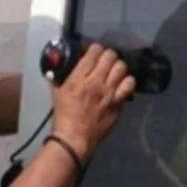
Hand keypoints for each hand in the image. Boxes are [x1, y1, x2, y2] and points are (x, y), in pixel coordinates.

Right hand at [51, 43, 135, 160]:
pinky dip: (127, 80)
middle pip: (110, 56)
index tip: (93, 52)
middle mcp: (95, 82)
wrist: (74, 138)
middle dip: (107, 55)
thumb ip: (59, 76)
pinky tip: (122, 82)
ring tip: (114, 70)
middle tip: (105, 60)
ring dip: (118, 66)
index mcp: (78, 78)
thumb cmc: (63, 116)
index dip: (95, 48)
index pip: (94, 51)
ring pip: (121, 67)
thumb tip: (60, 65)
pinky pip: (129, 84)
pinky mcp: (118, 103)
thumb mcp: (56, 92)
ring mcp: (109, 92)